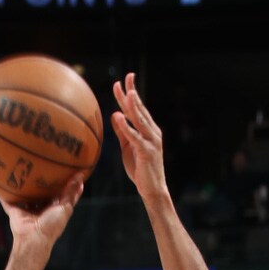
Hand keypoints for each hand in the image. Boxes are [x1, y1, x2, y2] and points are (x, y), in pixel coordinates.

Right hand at [3, 174, 85, 250]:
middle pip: (40, 192)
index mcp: (53, 208)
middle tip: (39, 163)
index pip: (57, 192)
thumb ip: (71, 193)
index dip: (59, 182)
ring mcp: (27, 210)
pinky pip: (8, 201)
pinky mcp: (15, 211)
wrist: (34, 238)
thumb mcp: (65, 207)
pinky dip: (4, 194)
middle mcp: (41, 209)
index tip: (60, 168)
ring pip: (25, 195)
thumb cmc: (52, 225)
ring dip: (22, 186)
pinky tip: (2, 182)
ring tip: (20, 168)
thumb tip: (81, 176)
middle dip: (40, 181)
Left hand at [111, 73, 168, 203]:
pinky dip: (127, 127)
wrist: (153, 190)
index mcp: (148, 130)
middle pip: (139, 110)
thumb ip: (122, 132)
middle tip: (125, 79)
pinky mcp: (147, 152)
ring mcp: (151, 142)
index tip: (123, 81)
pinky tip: (119, 117)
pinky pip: (135, 137)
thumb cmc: (141, 170)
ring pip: (140, 121)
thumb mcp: (128, 148)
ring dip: (133, 106)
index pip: (138, 109)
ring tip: (127, 93)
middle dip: (132, 94)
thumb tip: (114, 115)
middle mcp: (153, 133)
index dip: (130, 94)